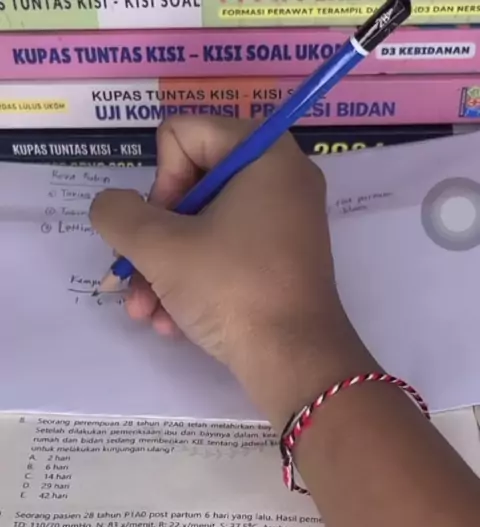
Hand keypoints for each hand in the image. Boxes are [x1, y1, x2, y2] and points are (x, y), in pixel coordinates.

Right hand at [90, 117, 375, 428]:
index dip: (159, 183)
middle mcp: (280, 180)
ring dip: (162, 272)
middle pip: (188, 187)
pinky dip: (193, 286)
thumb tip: (112, 207)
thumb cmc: (232, 289)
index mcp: (263, 153)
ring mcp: (283, 226)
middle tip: (137, 277)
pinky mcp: (280, 266)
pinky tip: (171, 323)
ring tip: (144, 312)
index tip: (163, 228)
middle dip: (152, 241)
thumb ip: (118, 214)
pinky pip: (225, 258)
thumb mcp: (159, 247)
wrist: (294, 361)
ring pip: (200, 231)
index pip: (181, 136)